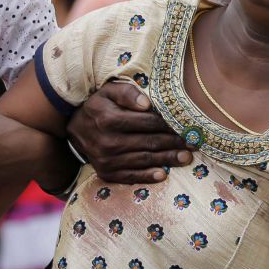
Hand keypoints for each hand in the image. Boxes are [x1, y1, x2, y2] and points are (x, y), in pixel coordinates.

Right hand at [67, 80, 190, 183]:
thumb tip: (148, 104)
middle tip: (195, 144)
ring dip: (167, 159)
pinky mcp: (106, 173)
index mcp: (109, 119)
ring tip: (187, 158)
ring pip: (144, 160)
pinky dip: (147, 176)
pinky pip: (130, 176)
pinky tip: (163, 174)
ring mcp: (106, 160)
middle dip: (174, 143)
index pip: (147, 122)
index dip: (169, 125)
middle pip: (149, 142)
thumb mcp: (109, 91)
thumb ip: (128, 93)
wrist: (73, 129)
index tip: (187, 126)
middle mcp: (107, 141)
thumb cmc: (98, 106)